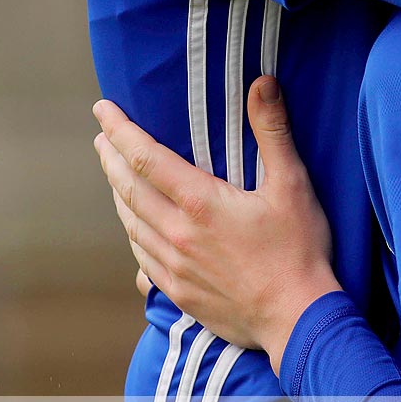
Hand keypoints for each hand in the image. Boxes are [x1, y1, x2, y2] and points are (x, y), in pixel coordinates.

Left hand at [93, 80, 338, 371]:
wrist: (297, 318)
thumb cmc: (299, 249)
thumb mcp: (292, 183)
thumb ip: (273, 131)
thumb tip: (262, 83)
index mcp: (199, 202)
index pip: (145, 157)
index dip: (120, 130)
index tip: (103, 110)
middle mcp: (177, 234)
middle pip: (127, 189)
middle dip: (110, 158)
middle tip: (101, 137)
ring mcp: (174, 267)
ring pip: (130, 224)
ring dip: (118, 194)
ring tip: (114, 175)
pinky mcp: (178, 292)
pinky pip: (141, 258)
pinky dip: (133, 233)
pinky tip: (136, 229)